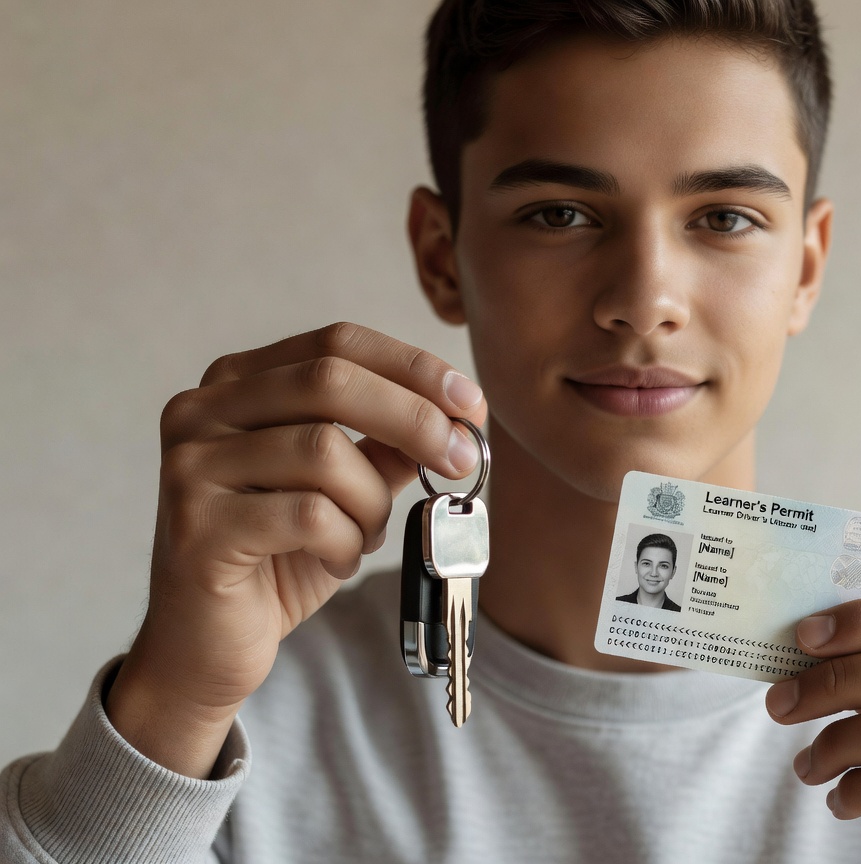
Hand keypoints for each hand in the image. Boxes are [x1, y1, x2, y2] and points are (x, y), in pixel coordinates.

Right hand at [107, 323, 486, 775]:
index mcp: (237, 384)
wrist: (205, 647)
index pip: (337, 343)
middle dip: (413, 418)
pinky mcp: (197, 527)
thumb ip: (386, 446)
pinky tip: (337, 560)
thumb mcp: (345, 491)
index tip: (470, 402)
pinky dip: (345, 541)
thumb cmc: (277, 560)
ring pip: (323, 452)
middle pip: (330, 380)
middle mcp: (202, 411)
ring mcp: (191, 466)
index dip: (412, 367)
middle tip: (462, 459)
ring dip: (371, 501)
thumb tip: (458, 419)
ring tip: (365, 535)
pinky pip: (309, 515)